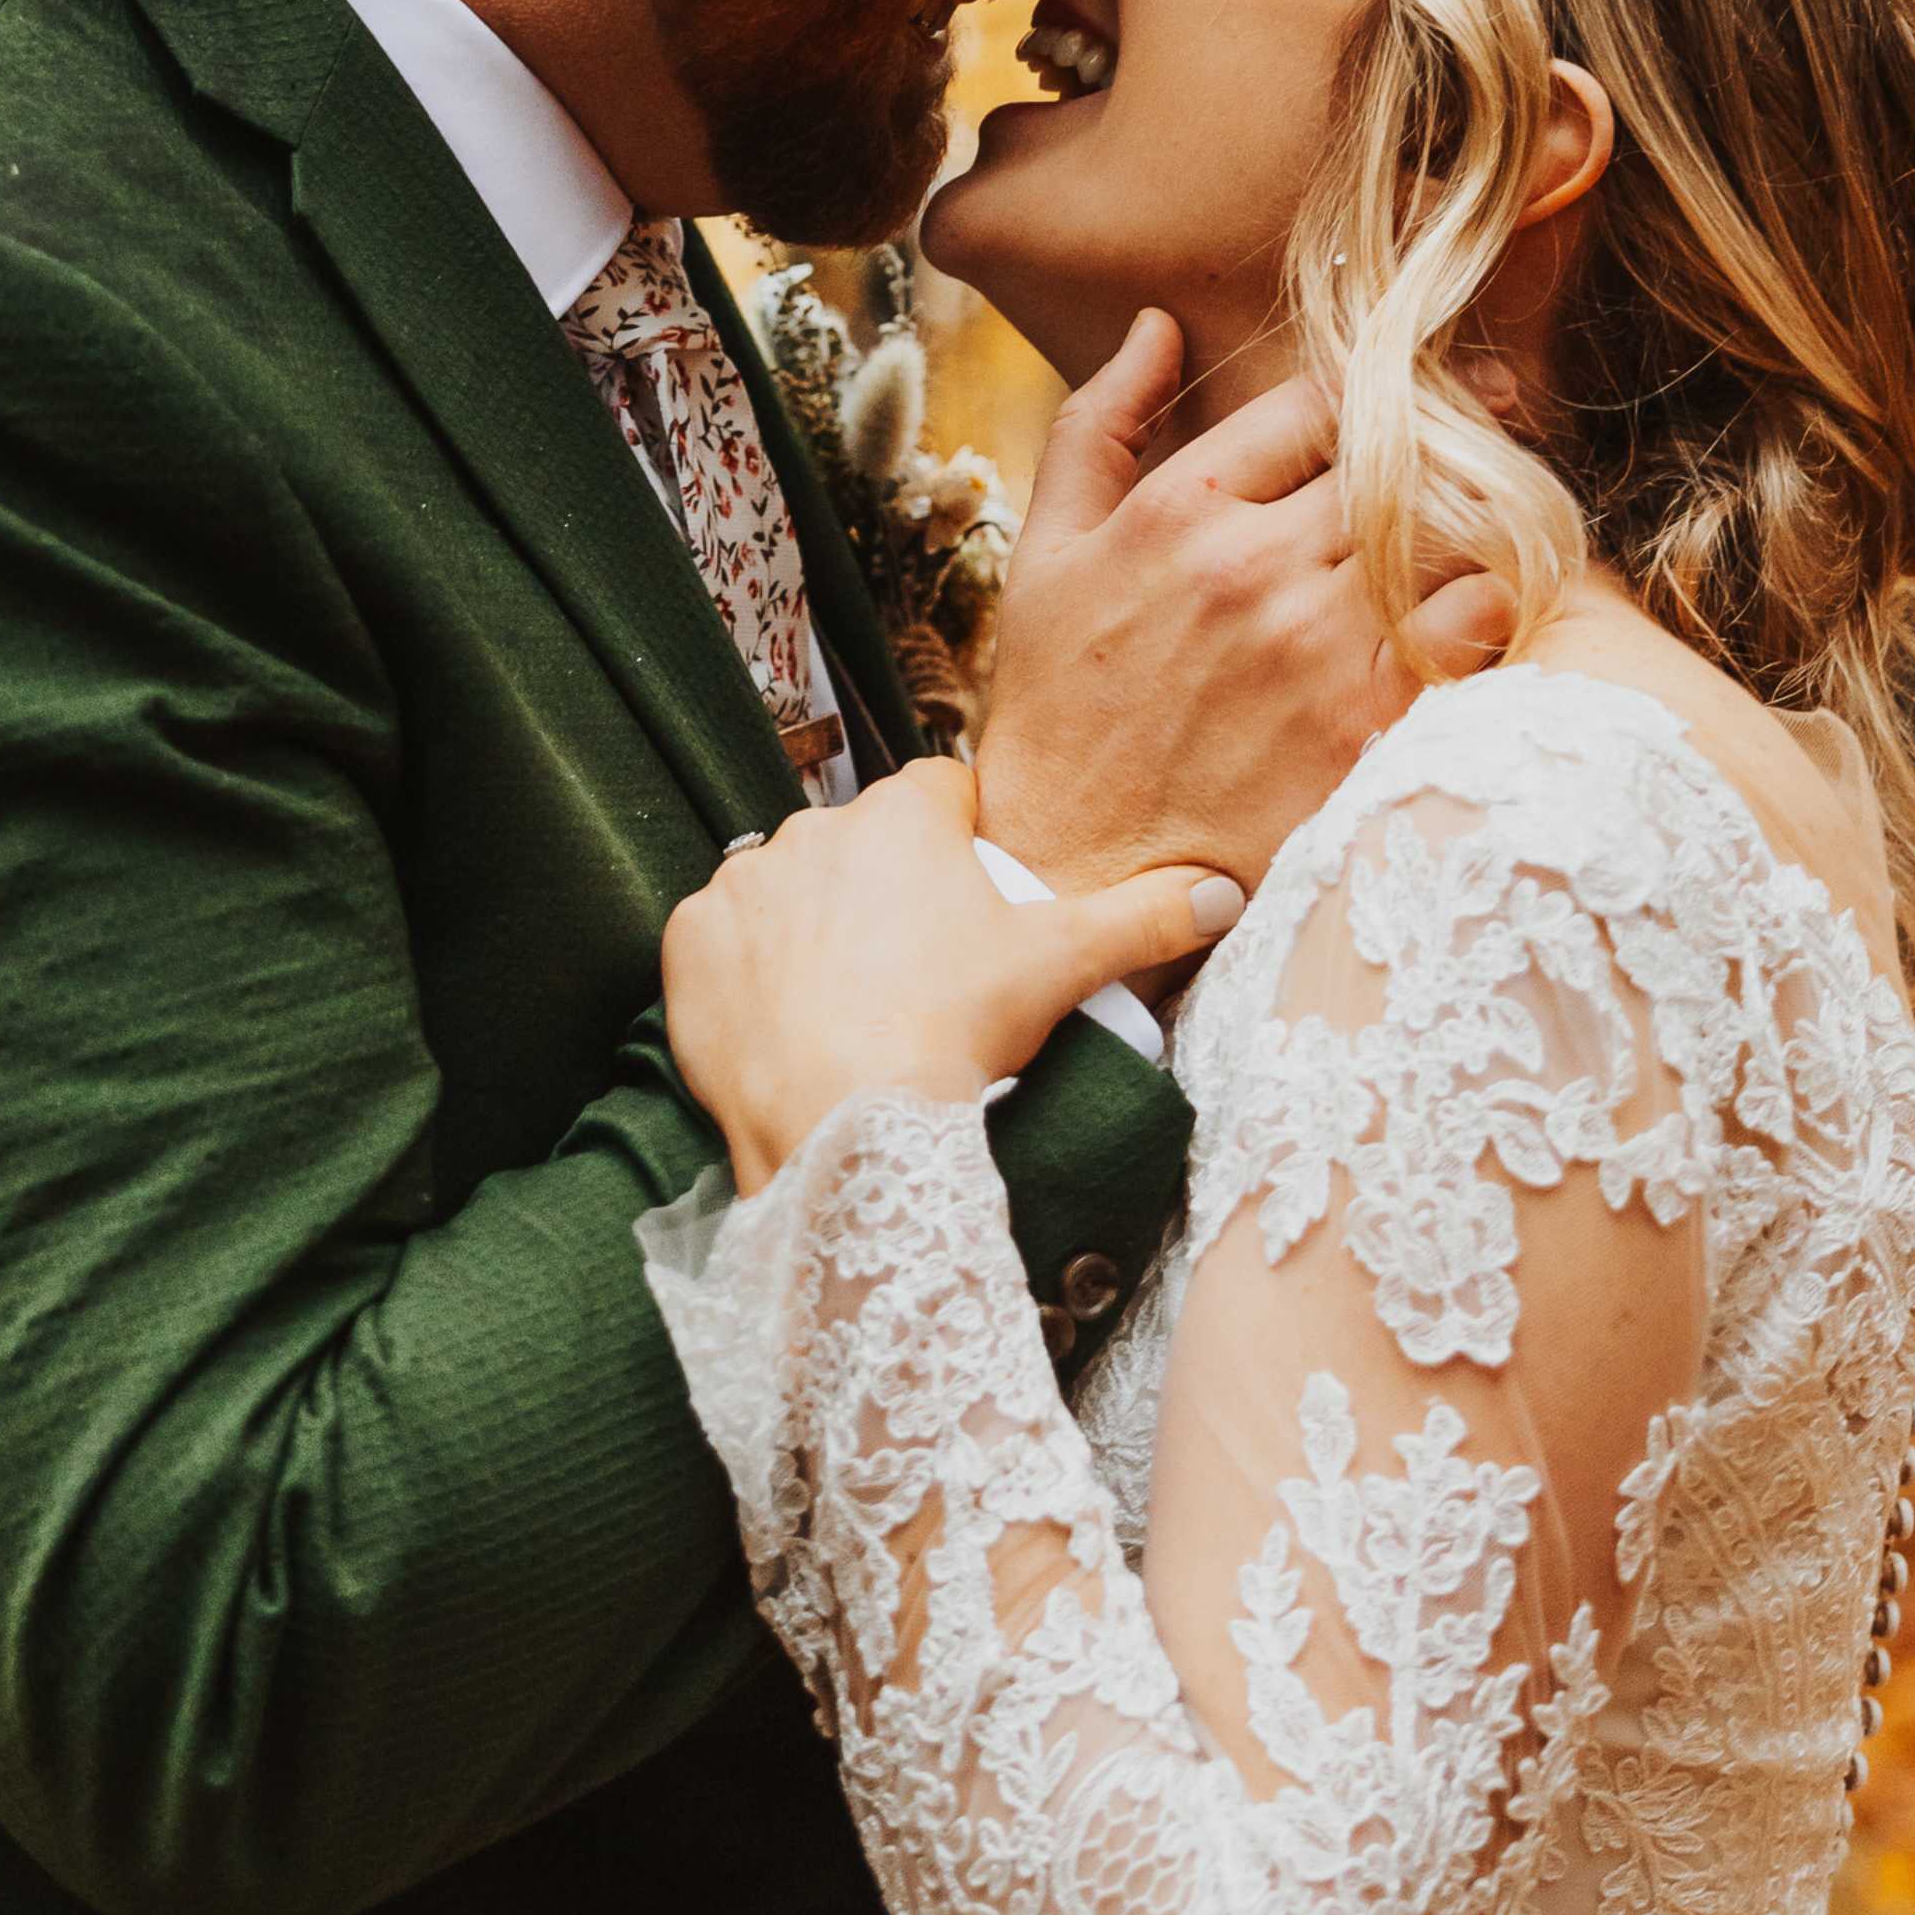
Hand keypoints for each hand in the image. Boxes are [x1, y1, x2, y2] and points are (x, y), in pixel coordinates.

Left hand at [667, 762, 1247, 1192]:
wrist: (842, 1121)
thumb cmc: (954, 1029)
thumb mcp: (1066, 966)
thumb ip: (1149, 918)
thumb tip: (1227, 894)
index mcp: (904, 816)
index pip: (943, 792)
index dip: (965, 841)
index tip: (976, 902)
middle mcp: (813, 829)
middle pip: (864, 843)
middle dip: (887, 887)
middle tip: (922, 967)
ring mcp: (742, 884)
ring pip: (791, 888)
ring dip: (813, 925)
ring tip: (852, 999)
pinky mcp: (688, 943)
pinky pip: (723, 940)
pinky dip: (748, 970)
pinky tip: (787, 1016)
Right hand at [975, 316, 1521, 894]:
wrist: (1076, 869)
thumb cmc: (1061, 709)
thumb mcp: (1047, 552)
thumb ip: (1100, 424)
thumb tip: (1161, 324)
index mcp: (1181, 507)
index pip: (1323, 400)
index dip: (1382, 393)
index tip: (1422, 400)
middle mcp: (1254, 564)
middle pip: (1403, 456)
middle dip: (1454, 444)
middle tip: (1495, 443)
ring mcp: (1316, 644)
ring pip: (1453, 529)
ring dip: (1481, 521)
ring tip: (1491, 530)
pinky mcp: (1368, 722)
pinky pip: (1478, 622)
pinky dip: (1494, 606)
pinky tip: (1477, 616)